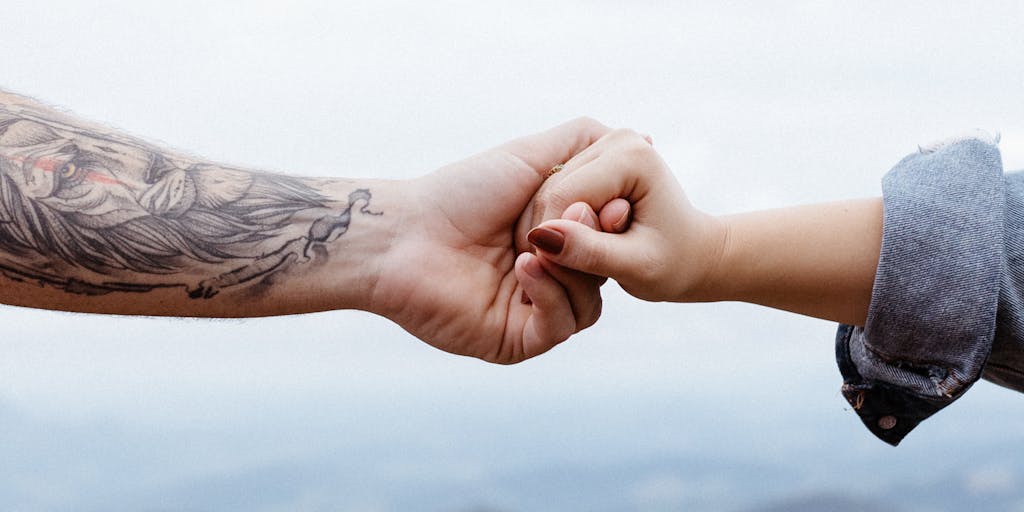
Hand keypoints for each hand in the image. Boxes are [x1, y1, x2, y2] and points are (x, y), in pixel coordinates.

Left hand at [368, 118, 611, 362]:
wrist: (402, 235)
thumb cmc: (460, 193)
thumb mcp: (529, 156)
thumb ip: (583, 143)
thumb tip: (644, 138)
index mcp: (554, 241)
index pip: (608, 241)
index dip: (614, 223)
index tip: (613, 200)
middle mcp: (547, 278)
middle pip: (604, 273)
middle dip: (595, 243)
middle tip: (578, 213)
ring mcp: (532, 312)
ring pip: (590, 304)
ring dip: (572, 269)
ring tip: (539, 240)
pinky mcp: (516, 340)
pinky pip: (560, 327)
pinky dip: (552, 295)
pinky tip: (525, 267)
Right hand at [522, 129, 726, 302]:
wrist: (693, 253)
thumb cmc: (672, 264)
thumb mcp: (634, 267)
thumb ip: (589, 251)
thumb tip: (540, 236)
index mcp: (633, 157)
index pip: (563, 198)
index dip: (555, 241)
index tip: (572, 271)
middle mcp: (618, 139)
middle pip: (553, 190)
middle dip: (558, 234)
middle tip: (588, 265)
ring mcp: (605, 143)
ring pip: (549, 190)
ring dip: (558, 228)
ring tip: (591, 253)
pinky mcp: (595, 154)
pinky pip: (555, 189)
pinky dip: (562, 219)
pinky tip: (586, 238)